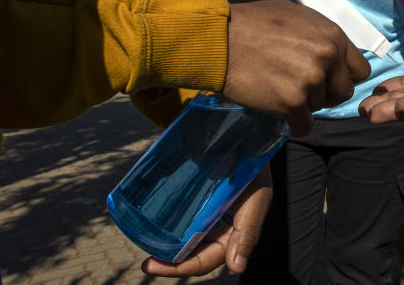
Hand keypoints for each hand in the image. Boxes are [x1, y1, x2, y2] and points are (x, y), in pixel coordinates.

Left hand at [141, 164, 271, 275]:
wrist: (244, 134)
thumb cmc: (254, 169)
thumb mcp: (257, 200)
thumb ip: (248, 232)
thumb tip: (237, 268)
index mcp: (233, 235)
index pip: (207, 259)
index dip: (183, 267)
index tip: (156, 265)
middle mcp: (217, 228)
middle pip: (192, 254)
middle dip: (170, 262)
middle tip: (148, 264)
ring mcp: (204, 214)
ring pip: (182, 239)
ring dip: (165, 247)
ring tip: (147, 246)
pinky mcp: (192, 198)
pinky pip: (176, 216)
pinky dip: (164, 224)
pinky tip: (149, 225)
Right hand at [225, 0, 370, 135]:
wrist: (220, 39)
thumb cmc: (253, 22)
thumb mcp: (297, 16)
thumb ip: (321, 35)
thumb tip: (335, 51)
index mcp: (333, 35)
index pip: (360, 69)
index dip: (343, 76)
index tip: (329, 79)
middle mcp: (328, 57)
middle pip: (343, 92)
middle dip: (326, 93)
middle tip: (301, 88)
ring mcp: (311, 80)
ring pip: (320, 107)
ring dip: (303, 104)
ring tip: (279, 87)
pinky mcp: (292, 102)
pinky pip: (304, 126)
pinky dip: (293, 124)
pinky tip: (279, 111)